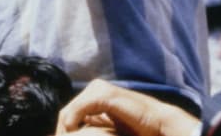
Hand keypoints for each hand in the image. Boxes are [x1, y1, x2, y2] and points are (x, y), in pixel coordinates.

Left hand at [57, 79, 200, 135]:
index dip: (63, 131)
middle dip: (62, 132)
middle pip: (65, 113)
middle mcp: (95, 88)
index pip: (68, 113)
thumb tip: (74, 133)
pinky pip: (79, 109)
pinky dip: (73, 123)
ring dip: (66, 130)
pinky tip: (75, 133)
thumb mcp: (109, 128)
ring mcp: (99, 90)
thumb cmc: (137, 128)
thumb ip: (95, 126)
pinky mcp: (105, 95)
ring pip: (69, 112)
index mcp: (95, 94)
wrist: (158, 124)